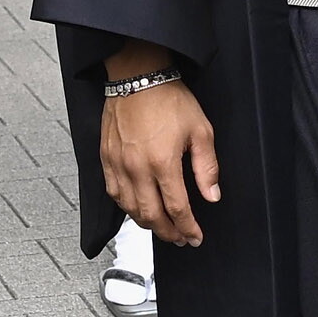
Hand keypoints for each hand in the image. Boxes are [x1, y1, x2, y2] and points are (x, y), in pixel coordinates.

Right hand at [100, 48, 218, 242]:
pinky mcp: (106, 159)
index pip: (177, 208)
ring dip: (147, 224)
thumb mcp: (200, 130)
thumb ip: (206, 167)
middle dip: (168, 233)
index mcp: (163, 163)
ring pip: (130, 209)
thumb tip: (211, 196)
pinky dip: (127, 208)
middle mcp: (137, 168)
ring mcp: (118, 165)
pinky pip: (114, 194)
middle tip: (181, 239)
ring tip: (163, 228)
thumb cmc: (169, 99)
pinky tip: (137, 209)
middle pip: (151, 215)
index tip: (195, 237)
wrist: (138, 77)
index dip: (188, 227)